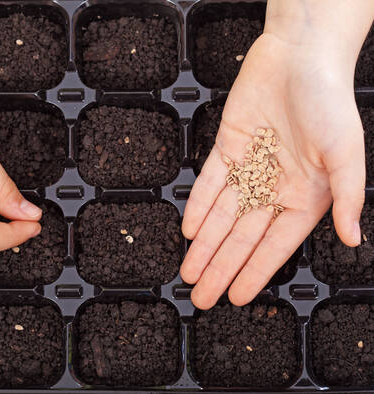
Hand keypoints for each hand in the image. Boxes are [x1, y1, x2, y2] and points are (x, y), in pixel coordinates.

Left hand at [181, 4, 370, 308]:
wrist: (299, 57)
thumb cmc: (330, 103)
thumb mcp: (346, 153)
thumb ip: (348, 196)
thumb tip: (353, 238)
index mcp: (305, 196)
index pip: (275, 246)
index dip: (255, 272)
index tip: (237, 297)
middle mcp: (273, 188)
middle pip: (241, 238)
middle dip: (221, 268)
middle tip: (202, 297)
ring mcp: (248, 170)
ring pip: (221, 216)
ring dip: (204, 245)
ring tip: (189, 273)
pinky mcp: (227, 149)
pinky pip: (209, 184)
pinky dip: (198, 206)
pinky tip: (189, 230)